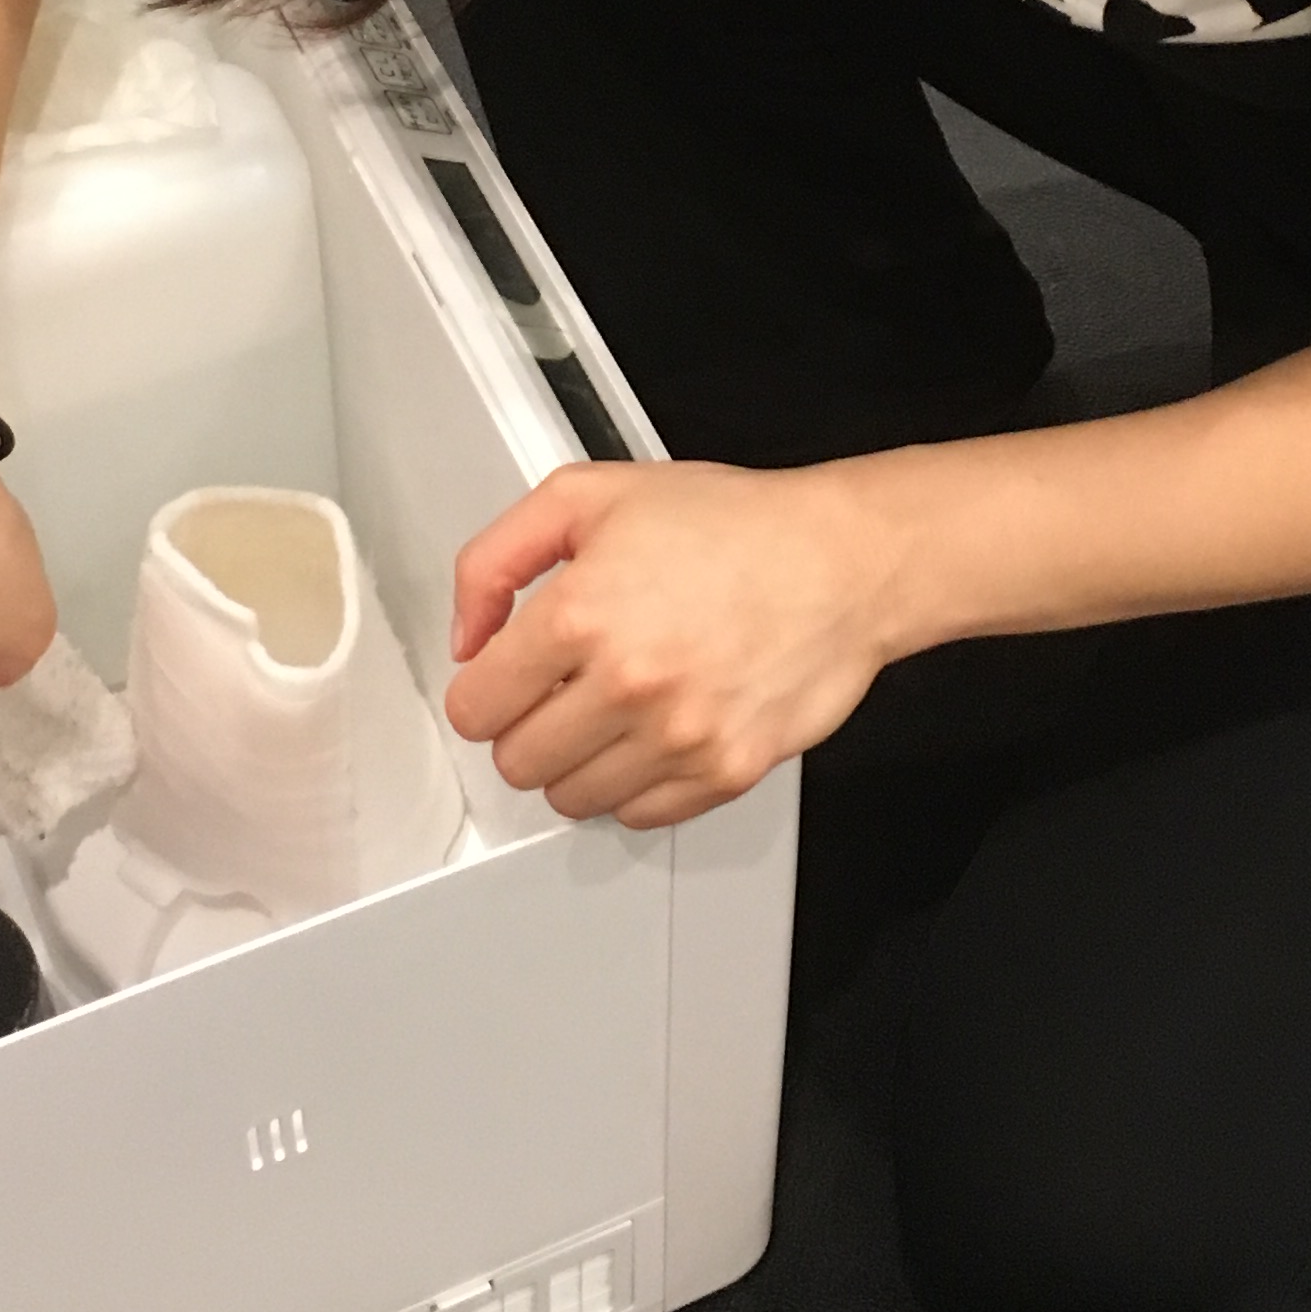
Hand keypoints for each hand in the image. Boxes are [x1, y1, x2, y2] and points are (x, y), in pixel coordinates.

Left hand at [445, 458, 899, 829]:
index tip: (505, 681)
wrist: (843, 560)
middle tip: (561, 692)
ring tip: (612, 711)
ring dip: (577, 761)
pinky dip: (634, 784)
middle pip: (517, 764)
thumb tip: (467, 637)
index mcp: (580, 614)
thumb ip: (495, 559)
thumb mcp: (587, 496)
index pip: (474, 710)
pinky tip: (653, 733)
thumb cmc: (732, 525)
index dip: (484, 691)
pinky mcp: (724, 771)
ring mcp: (678, 736)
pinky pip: (638, 815)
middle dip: (527, 728)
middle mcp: (627, 684)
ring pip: (571, 799)